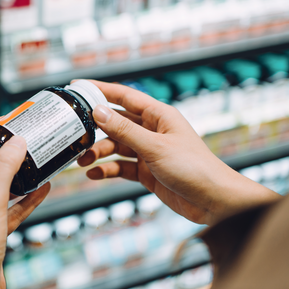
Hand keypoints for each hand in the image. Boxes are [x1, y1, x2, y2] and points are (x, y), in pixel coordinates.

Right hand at [78, 80, 279, 225]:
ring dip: (99, 153)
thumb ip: (125, 130)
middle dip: (95, 129)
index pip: (124, 96)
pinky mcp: (147, 172)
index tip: (77, 87)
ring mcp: (149, 152)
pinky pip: (121, 167)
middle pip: (116, 123)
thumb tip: (98, 111)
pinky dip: (107, 170)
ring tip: (83, 161)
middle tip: (74, 135)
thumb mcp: (155, 147)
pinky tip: (95, 174)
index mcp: (159, 115)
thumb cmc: (194, 168)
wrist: (214, 201)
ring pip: (116, 147)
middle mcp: (153, 131)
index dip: (100, 90)